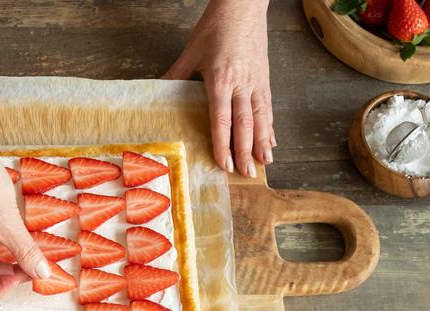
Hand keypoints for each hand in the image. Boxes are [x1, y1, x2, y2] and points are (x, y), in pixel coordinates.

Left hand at [164, 0, 274, 176]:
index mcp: (221, 79)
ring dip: (263, 143)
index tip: (224, 164)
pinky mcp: (265, 78)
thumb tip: (156, 89)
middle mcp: (242, 84)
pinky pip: (269, 107)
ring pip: (262, 118)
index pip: (222, 119)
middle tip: (246, 175)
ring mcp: (257, 82)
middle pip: (245, 124)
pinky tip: (272, 141)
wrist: (244, 6)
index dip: (223, 144)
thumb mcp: (191, 51)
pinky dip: (271, 126)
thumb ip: (175, 74)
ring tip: (265, 164)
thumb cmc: (216, 27)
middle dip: (245, 152)